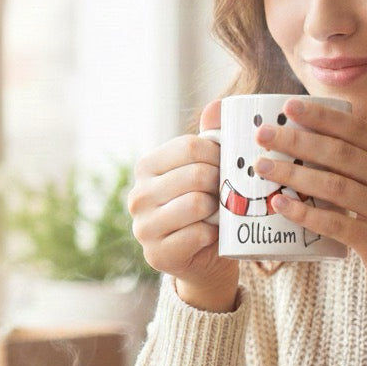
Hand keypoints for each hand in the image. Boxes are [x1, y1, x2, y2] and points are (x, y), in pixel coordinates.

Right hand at [127, 99, 238, 311]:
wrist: (205, 259)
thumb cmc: (209, 209)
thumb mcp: (208, 171)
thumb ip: (212, 138)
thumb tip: (216, 106)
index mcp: (147, 167)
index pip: (191, 146)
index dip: (220, 155)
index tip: (228, 167)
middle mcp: (138, 195)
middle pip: (196, 174)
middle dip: (222, 184)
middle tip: (228, 194)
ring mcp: (143, 227)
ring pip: (197, 203)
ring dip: (218, 210)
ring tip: (219, 214)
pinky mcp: (157, 254)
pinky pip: (199, 234)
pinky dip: (213, 236)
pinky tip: (211, 237)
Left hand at [254, 98, 366, 319]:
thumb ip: (364, 163)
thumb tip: (310, 139)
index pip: (356, 129)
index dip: (321, 116)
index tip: (288, 107)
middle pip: (339, 153)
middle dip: (296, 141)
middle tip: (263, 135)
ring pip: (332, 185)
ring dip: (293, 174)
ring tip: (262, 167)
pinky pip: (333, 223)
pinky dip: (303, 212)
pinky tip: (280, 204)